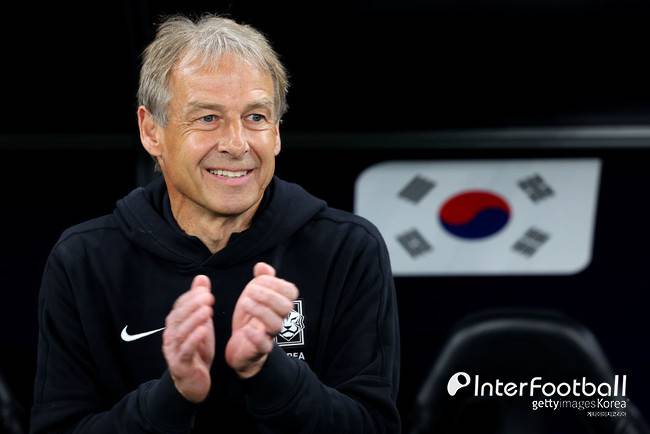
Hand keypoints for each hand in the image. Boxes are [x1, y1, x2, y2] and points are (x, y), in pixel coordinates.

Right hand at [162, 275, 214, 402]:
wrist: (193, 382)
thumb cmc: (197, 349)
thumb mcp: (201, 323)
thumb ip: (200, 302)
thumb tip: (201, 278)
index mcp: (174, 325)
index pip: (179, 307)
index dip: (190, 297)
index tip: (205, 290)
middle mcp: (170, 336)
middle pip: (178, 318)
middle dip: (193, 305)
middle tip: (209, 297)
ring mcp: (173, 351)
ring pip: (181, 333)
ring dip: (194, 320)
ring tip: (208, 310)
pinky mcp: (180, 364)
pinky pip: (185, 350)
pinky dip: (194, 339)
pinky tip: (204, 330)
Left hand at [225, 263, 298, 377]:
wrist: (241, 347)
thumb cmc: (250, 319)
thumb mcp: (253, 295)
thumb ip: (261, 280)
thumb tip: (262, 266)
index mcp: (279, 304)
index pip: (291, 291)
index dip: (276, 283)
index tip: (259, 280)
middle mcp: (278, 319)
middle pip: (286, 307)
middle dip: (268, 295)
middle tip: (250, 291)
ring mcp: (270, 335)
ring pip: (277, 325)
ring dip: (260, 311)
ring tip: (244, 303)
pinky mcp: (259, 350)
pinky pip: (264, 346)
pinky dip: (256, 337)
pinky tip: (246, 330)